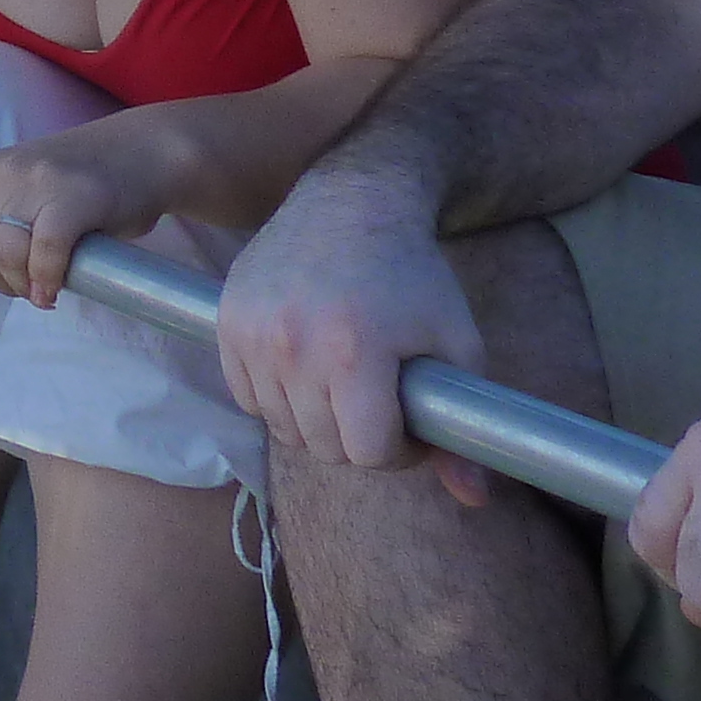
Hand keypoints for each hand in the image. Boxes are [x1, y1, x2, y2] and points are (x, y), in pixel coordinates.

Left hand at [0, 123, 163, 307]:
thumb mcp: (24, 175)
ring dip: (25, 284)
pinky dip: (49, 278)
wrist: (145, 152)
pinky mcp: (73, 197)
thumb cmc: (84, 176)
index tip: (11, 277)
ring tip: (48, 284)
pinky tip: (58, 287)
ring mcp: (36, 181)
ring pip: (4, 253)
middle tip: (33, 285)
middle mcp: (1, 172)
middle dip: (1, 282)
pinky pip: (45, 252)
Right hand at [217, 165, 491, 493]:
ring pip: (282, 428)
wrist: (351, 202)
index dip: (398, 449)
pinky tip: (306, 369)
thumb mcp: (456, 346)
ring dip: (317, 421)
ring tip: (344, 386)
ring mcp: (252, 333)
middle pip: (324, 448)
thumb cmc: (413, 275)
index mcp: (354, 353)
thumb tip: (474, 499)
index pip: (367, 453)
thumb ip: (462, 427)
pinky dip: (277, 398)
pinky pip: (248, 397)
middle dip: (359, 439)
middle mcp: (293, 346)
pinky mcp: (226, 321)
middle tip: (379, 404)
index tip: (409, 422)